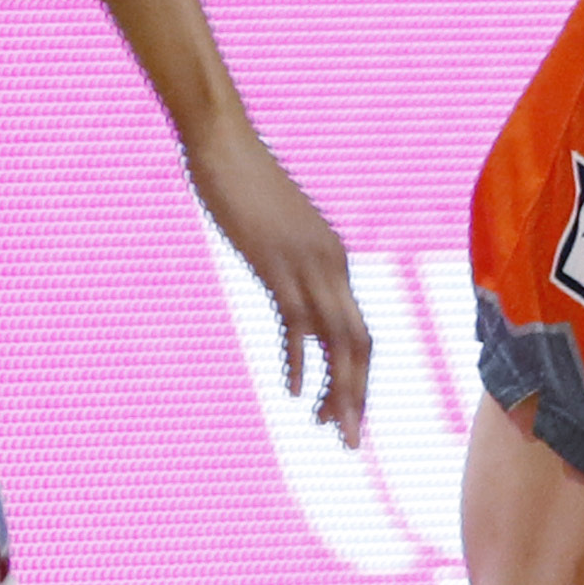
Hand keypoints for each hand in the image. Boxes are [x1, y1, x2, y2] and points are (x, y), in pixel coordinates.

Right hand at [191, 114, 369, 441]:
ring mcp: (308, 264)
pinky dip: (297, 360)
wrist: (223, 143)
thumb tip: (285, 285)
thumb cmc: (244, 184)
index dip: (356, 376)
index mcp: (334, 259)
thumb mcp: (274, 231)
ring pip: (337, 340)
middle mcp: (332, 264)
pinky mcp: (277, 263)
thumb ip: (286, 262)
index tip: (347, 413)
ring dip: (336, 390)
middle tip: (350, 442)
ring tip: (330, 431)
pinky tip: (291, 391)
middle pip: (360, 343)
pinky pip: (296, 322)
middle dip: (357, 396)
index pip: (358, 331)